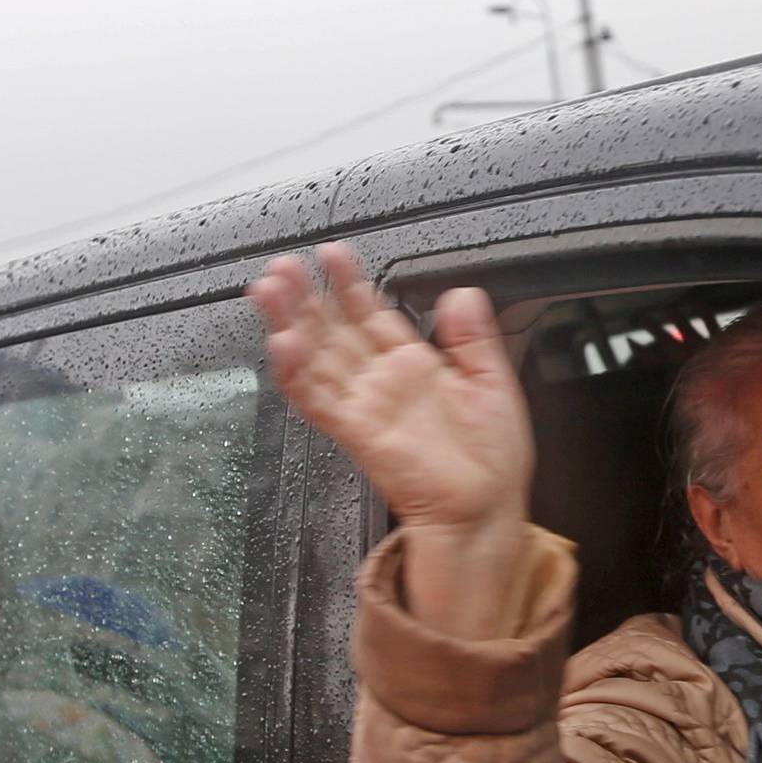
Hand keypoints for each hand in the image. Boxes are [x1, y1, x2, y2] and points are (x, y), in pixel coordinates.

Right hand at [248, 243, 533, 548]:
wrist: (485, 508)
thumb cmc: (492, 456)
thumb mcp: (493, 383)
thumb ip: (473, 338)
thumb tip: (462, 291)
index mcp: (414, 366)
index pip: (371, 314)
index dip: (349, 284)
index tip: (331, 254)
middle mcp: (382, 382)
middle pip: (332, 330)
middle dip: (304, 297)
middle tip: (282, 267)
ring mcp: (365, 406)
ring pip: (315, 357)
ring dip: (289, 324)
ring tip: (269, 291)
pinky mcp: (357, 433)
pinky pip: (318, 400)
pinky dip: (297, 373)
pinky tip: (282, 344)